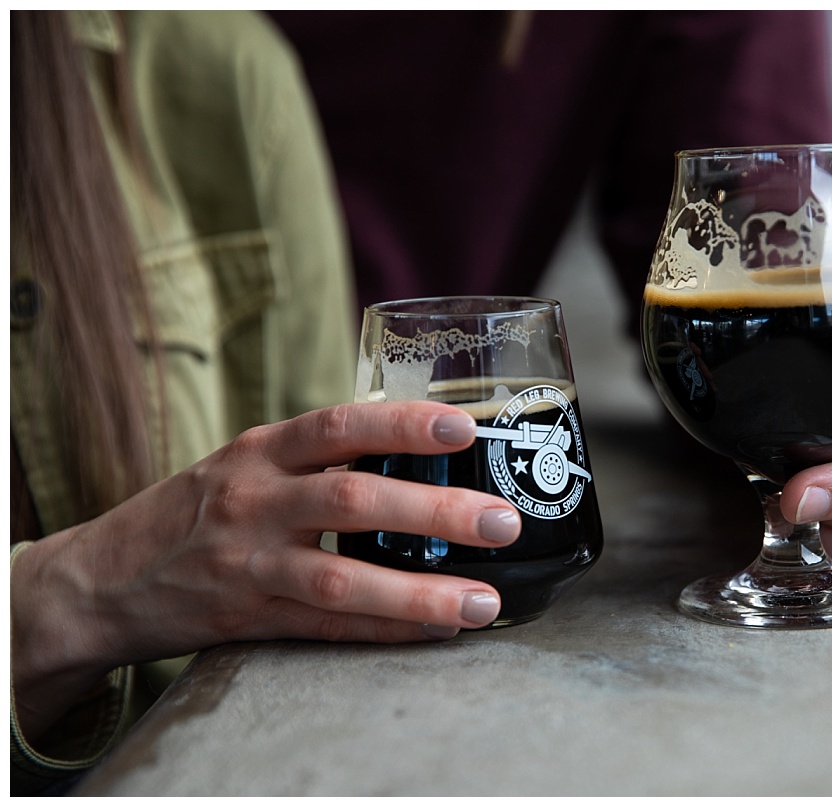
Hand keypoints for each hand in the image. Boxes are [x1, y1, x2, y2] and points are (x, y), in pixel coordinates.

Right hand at [10, 401, 520, 740]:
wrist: (102, 578)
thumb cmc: (194, 510)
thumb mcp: (247, 463)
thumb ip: (319, 458)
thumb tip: (419, 449)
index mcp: (261, 451)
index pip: (339, 425)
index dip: (403, 424)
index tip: (464, 430)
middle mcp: (253, 501)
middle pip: (352, 501)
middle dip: (435, 512)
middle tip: (501, 521)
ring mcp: (248, 564)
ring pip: (342, 579)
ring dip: (421, 592)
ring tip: (483, 600)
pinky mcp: (246, 619)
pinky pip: (327, 627)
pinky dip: (386, 629)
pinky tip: (437, 630)